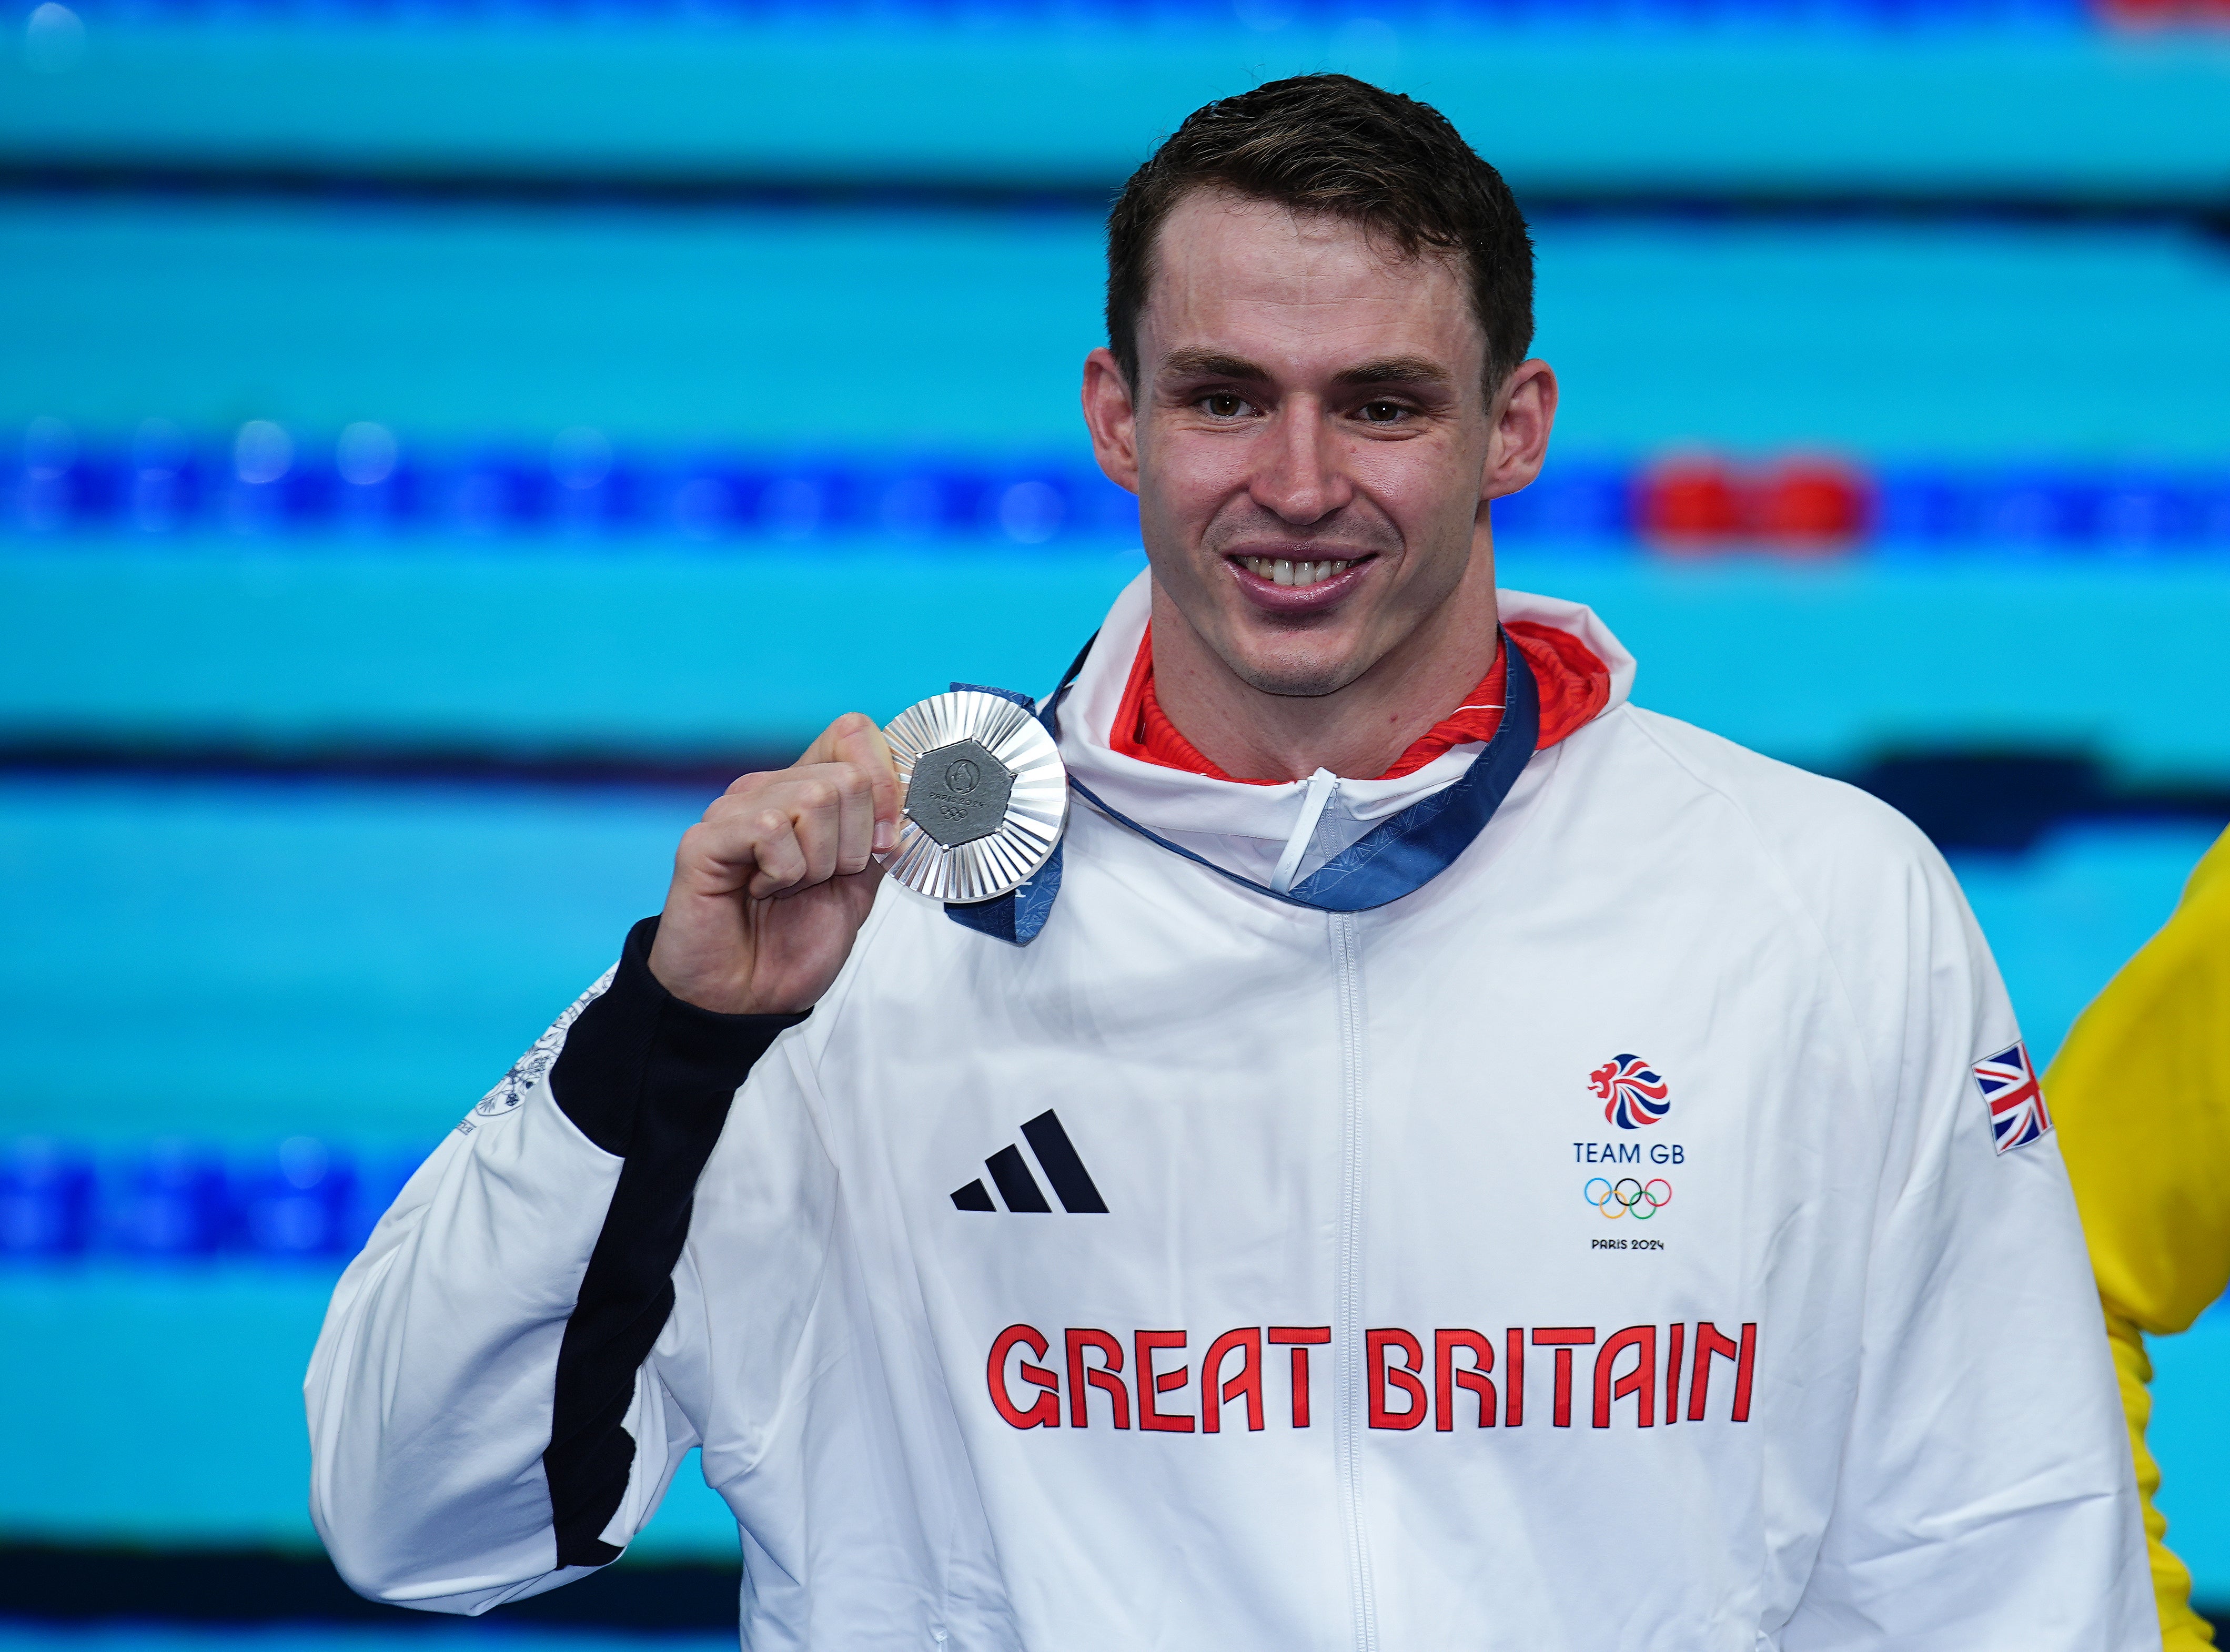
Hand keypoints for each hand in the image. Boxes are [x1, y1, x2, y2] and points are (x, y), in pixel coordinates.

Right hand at [647, 712, 901, 1014]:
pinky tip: (759, 892)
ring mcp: (733, 810)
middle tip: (819, 880)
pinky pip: (771, 830)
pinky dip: (783, 872)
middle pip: (847, 776)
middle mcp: (768, 790)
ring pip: (814, 799)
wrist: (747, 999)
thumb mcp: (859, 886)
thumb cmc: (794, 944)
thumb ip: (881, 837)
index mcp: (805, 791)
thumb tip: (912, 793)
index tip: (884, 842)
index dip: (886, 783)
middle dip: (853, 844)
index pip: (854, 734)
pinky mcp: (704, 839)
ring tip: (787, 889)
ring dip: (818, 863)